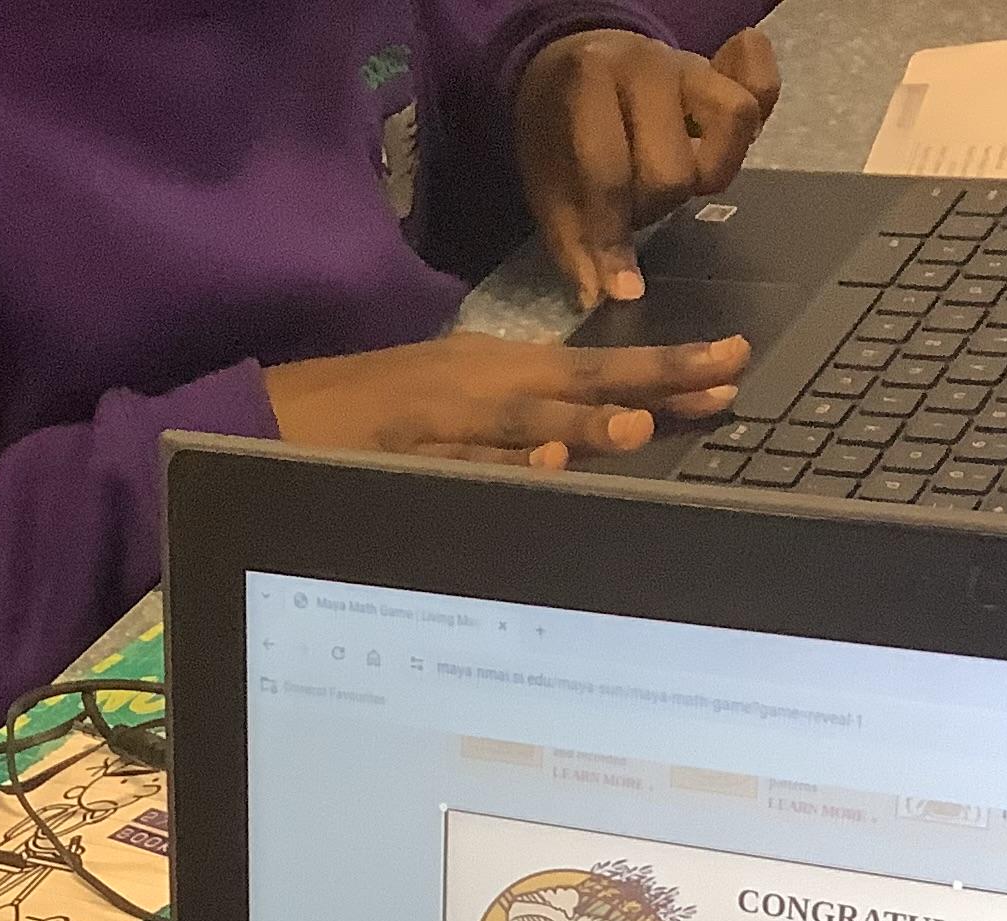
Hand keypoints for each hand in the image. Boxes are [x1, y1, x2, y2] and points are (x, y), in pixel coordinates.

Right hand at [264, 330, 748, 467]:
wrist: (271, 418)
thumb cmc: (373, 416)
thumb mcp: (457, 405)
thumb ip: (525, 420)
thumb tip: (597, 437)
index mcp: (498, 372)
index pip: (599, 369)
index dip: (667, 369)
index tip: (735, 366)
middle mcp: (479, 388)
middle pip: (578, 382)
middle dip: (651, 383)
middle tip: (721, 381)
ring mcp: (441, 423)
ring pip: (521, 422)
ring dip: (580, 423)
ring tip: (634, 429)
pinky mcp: (400, 458)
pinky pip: (460, 466)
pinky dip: (500, 466)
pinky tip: (543, 467)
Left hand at [517, 27, 781, 311]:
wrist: (570, 68)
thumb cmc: (559, 132)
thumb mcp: (546, 183)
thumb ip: (575, 240)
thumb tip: (610, 294)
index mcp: (586, 78)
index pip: (609, 171)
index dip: (611, 236)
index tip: (618, 286)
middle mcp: (645, 63)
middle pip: (673, 167)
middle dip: (652, 203)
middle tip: (632, 202)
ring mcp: (689, 63)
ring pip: (733, 124)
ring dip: (707, 172)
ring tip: (678, 180)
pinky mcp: (722, 72)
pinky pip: (763, 86)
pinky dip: (762, 102)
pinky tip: (728, 135)